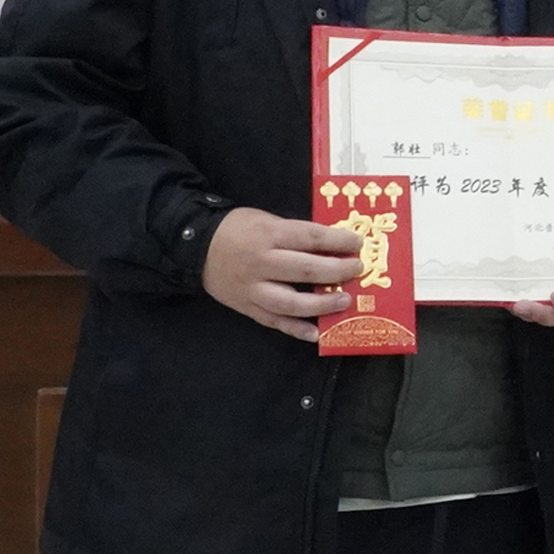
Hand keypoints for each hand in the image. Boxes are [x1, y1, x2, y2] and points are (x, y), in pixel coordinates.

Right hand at [201, 208, 364, 342]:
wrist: (196, 248)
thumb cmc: (239, 229)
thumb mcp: (268, 220)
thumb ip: (297, 234)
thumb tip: (335, 246)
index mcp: (269, 235)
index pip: (311, 238)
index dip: (338, 242)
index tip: (357, 244)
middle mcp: (261, 263)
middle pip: (305, 271)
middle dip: (337, 272)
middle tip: (356, 270)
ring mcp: (253, 289)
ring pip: (291, 303)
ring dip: (322, 304)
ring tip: (344, 301)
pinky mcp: (247, 308)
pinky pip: (274, 322)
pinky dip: (297, 329)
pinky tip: (317, 333)